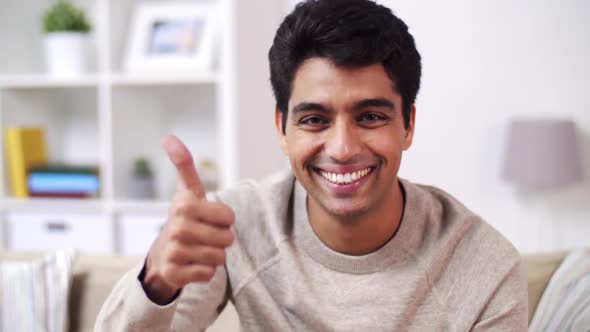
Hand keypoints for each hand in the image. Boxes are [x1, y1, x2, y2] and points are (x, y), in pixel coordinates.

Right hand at [143, 135, 234, 303]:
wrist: (162, 254)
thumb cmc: (184, 219)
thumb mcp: (187, 191)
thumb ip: (184, 164)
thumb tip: (168, 136)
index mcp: (184, 204)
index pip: (228, 215)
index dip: (225, 218)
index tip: (207, 215)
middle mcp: (177, 226)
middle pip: (228, 238)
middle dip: (221, 238)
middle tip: (204, 235)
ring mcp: (175, 250)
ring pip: (220, 257)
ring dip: (214, 255)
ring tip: (198, 249)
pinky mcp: (175, 273)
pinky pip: (209, 274)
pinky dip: (206, 271)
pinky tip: (192, 264)